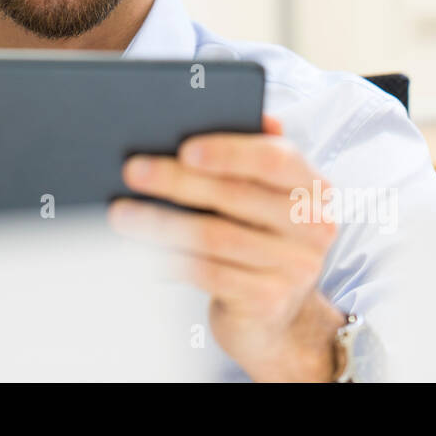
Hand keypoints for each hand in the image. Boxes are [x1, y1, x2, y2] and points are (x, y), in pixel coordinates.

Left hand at [108, 114, 345, 380]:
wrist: (277, 315)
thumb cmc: (260, 238)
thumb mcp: (264, 198)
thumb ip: (249, 158)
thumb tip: (211, 119)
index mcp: (313, 188)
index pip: (275, 159)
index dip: (229, 151)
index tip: (184, 148)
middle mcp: (314, 226)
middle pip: (236, 196)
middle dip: (177, 181)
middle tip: (133, 171)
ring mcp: (294, 267)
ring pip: (215, 236)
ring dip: (162, 222)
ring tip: (122, 213)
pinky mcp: (267, 300)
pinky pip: (208, 272)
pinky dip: (170, 259)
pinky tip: (142, 251)